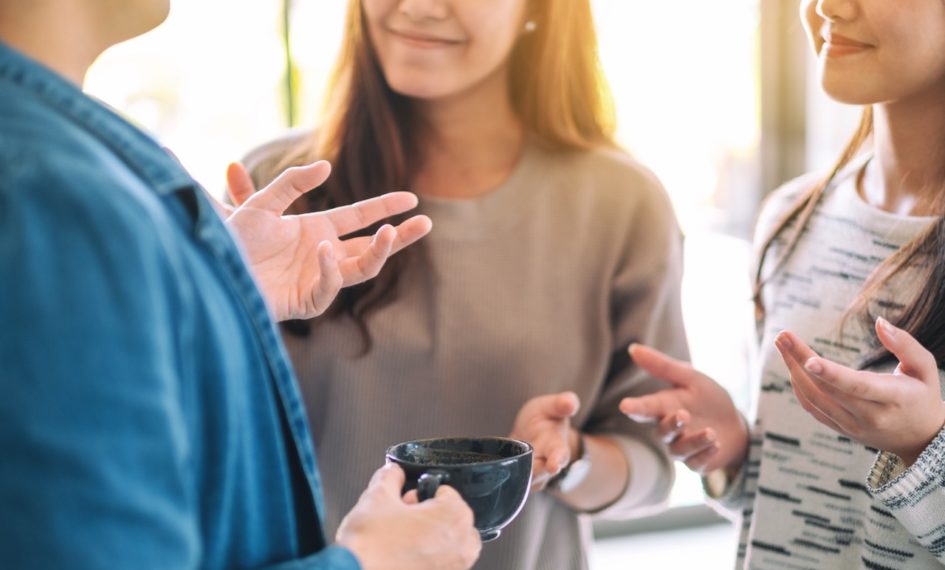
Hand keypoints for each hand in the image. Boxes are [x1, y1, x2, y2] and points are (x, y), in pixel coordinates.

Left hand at [224, 161, 432, 320]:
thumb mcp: (260, 205)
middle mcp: (323, 253)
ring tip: (390, 234)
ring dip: (378, 252)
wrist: (212, 272)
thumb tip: (327, 166)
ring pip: (360, 268)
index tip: (411, 198)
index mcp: (316, 229)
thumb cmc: (232, 241)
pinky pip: (328, 286)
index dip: (384, 207)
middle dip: (400, 236)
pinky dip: (330, 269)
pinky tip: (324, 250)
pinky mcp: (305, 301)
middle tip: (426, 223)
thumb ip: (292, 183)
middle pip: (371, 246)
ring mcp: (317, 278)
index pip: (359, 217)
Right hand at [336, 464, 480, 569]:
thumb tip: (394, 472)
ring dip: (426, 538)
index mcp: (455, 517)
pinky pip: (439, 564)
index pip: (445, 492)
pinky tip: (401, 557)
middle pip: (449, 518)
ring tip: (398, 540)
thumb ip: (390, 477)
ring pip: (445, 543)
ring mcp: (455, 568)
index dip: (420, 494)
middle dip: (426, 516)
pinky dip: (424, 559)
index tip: (406, 502)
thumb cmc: (370, 548)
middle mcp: (462, 545)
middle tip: (400, 521)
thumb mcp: (377, 497)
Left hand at [509, 392, 579, 490]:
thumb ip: (561, 404)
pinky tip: (495, 475)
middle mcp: (545, 462)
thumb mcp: (551, 406)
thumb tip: (570, 403)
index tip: (554, 466)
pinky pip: (511, 481)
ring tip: (508, 470)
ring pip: (526, 481)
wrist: (533, 428)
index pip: (560, 455)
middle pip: (540, 473)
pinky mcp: (517, 474)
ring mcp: (531, 471)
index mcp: (557, 446)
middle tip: (525, 469)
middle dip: (534, 473)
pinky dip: (504, 479)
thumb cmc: (546, 417)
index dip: (557, 460)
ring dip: (519, 478)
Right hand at [619, 344, 747, 473]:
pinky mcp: (697, 462)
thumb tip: (633, 348)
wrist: (735, 425)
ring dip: (695, 440)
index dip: (635, 408)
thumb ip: (662, 366)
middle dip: (671, 424)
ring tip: (711, 432)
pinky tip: (717, 444)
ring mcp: (682, 447)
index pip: (645, 408)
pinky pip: (696, 463)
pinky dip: (705, 454)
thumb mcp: (690, 378)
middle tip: (683, 414)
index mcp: (664, 407)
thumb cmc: (707, 399)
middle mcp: (669, 429)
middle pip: (662, 431)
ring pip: (679, 449)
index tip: (625, 406)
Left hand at [775, 317, 944, 466]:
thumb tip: (880, 322)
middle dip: (800, 360)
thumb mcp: (924, 368)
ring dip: (793, 371)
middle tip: (782, 335)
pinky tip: (791, 365)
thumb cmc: (922, 395)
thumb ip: (905, 344)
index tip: (808, 360)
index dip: (832, 374)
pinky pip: (813, 408)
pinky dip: (799, 387)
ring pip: (815, 399)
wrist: (921, 438)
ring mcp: (853, 426)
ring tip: (782, 344)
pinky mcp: (841, 429)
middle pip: (827, 389)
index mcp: (894, 398)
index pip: (858, 387)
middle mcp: (871, 416)